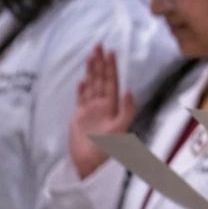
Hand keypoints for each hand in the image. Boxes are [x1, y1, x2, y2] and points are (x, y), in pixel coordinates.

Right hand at [69, 45, 132, 179]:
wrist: (91, 162)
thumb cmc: (109, 148)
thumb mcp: (122, 128)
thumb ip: (127, 110)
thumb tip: (129, 90)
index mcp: (112, 105)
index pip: (112, 81)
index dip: (111, 67)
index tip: (110, 52)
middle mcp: (102, 105)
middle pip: (101, 79)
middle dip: (100, 63)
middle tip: (98, 46)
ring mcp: (90, 110)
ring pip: (91, 86)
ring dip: (90, 72)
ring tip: (90, 57)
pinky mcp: (79, 117)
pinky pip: (80, 99)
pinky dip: (81, 89)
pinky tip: (82, 80)